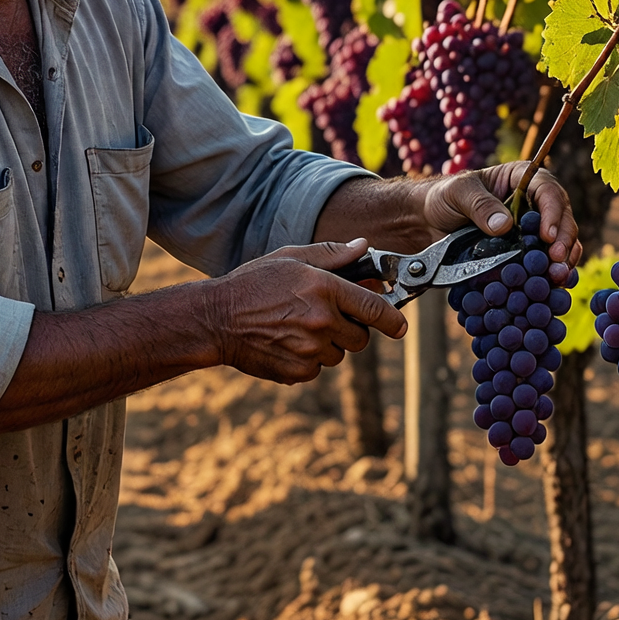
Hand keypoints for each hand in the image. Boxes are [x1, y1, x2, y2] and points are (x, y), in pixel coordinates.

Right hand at [205, 240, 408, 384]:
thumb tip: (363, 247)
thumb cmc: (254, 283)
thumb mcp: (291, 257)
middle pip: (361, 337)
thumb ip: (332, 254)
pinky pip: (318, 369)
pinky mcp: (298, 372)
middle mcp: (321, 321)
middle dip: (352, 329)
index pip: (374, 308)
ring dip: (329, 344)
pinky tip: (286, 342)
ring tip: (298, 326)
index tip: (400, 326)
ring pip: (339, 354)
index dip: (393, 319)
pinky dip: (309, 359)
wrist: (217, 319)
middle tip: (328, 317)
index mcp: (324, 288)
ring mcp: (310, 350)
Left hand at [422, 161, 582, 266]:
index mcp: (520, 179)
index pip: (546, 189)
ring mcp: (530, 229)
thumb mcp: (458, 194)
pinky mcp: (524, 251)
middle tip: (556, 260)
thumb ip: (480, 205)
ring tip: (559, 276)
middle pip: (561, 216)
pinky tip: (553, 283)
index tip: (548, 235)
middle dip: (564, 239)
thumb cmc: (443, 198)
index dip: (552, 212)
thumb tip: (505, 225)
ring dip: (564, 258)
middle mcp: (532, 202)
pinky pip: (545, 260)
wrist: (428, 223)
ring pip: (560, 240)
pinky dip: (552, 271)